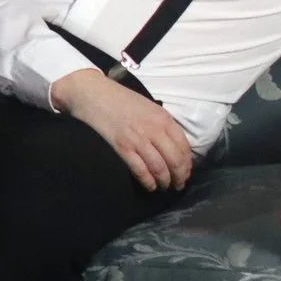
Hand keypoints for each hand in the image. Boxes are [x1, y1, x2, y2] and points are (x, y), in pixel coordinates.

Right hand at [52, 69, 194, 192]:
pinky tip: (150, 186)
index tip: (185, 172)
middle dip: (180, 176)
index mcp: (164, 118)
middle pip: (175, 160)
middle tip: (178, 184)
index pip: (184, 147)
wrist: (92, 93)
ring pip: (159, 168)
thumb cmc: (120, 99)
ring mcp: (138, 139)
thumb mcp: (149, 107)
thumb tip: (173, 147)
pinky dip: (148, 181)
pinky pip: (140, 170)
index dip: (187, 163)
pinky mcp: (122, 147)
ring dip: (165, 181)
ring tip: (164, 186)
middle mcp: (154, 130)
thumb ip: (162, 124)